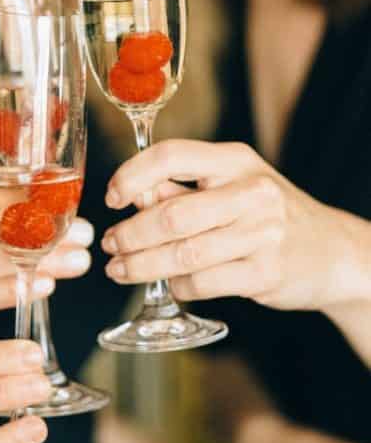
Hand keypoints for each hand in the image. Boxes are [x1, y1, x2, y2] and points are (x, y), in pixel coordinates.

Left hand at [101, 140, 353, 310]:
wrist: (333, 251)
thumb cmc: (269, 214)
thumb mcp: (232, 184)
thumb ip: (183, 187)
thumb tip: (132, 195)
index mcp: (236, 160)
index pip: (171, 156)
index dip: (131, 176)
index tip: (111, 197)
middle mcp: (251, 192)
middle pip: (170, 214)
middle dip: (130, 234)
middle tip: (110, 244)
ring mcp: (262, 234)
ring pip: (182, 254)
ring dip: (141, 265)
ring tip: (120, 269)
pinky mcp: (265, 273)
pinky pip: (202, 283)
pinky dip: (176, 286)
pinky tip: (167, 284)